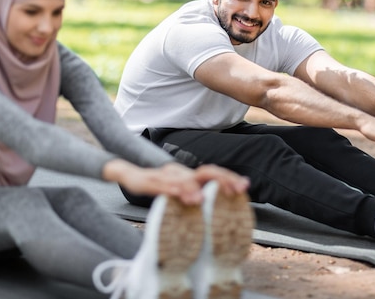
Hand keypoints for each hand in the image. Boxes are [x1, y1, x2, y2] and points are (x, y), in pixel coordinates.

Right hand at [102, 160, 248, 204]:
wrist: (129, 173)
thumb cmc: (157, 183)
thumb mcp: (178, 190)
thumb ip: (193, 193)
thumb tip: (211, 203)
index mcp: (189, 175)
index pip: (213, 173)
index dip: (229, 178)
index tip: (244, 186)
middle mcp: (181, 172)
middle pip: (206, 172)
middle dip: (223, 179)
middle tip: (237, 189)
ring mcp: (167, 175)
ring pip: (186, 179)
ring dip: (197, 188)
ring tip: (207, 198)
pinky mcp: (152, 181)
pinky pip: (164, 185)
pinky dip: (174, 189)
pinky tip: (181, 195)